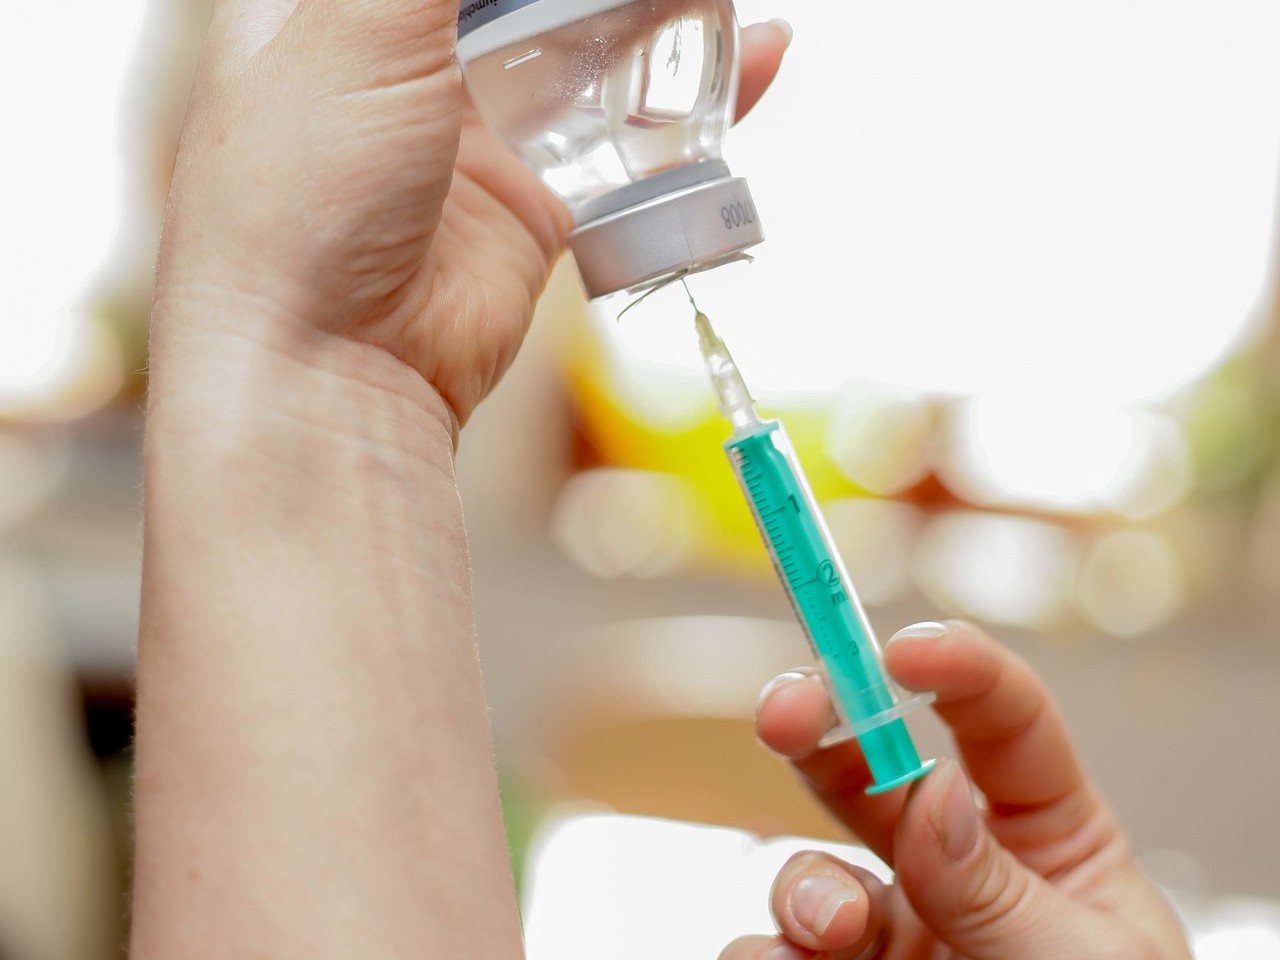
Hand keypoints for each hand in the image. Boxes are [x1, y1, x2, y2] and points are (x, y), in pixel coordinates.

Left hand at [154, 0, 790, 430]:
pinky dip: (689, 102)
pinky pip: (622, 134)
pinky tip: (755, 56)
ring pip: (585, 45)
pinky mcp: (532, 199)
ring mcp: (474, 130)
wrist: (333, 367)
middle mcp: (405, 57)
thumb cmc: (297, 202)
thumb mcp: (355, 28)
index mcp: (329, 0)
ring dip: (657, 13)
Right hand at [722, 620, 1191, 959]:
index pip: (1002, 725)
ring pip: (810, 870)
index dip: (956, 669)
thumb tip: (934, 796)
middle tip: (786, 710)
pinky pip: (769, 955)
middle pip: (874, 766)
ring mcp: (887, 929)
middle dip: (822, 723)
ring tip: (834, 934)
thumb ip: (1000, 890)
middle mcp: (953, 869)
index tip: (905, 650)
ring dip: (805, 888)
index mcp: (1048, 840)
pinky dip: (764, 959)